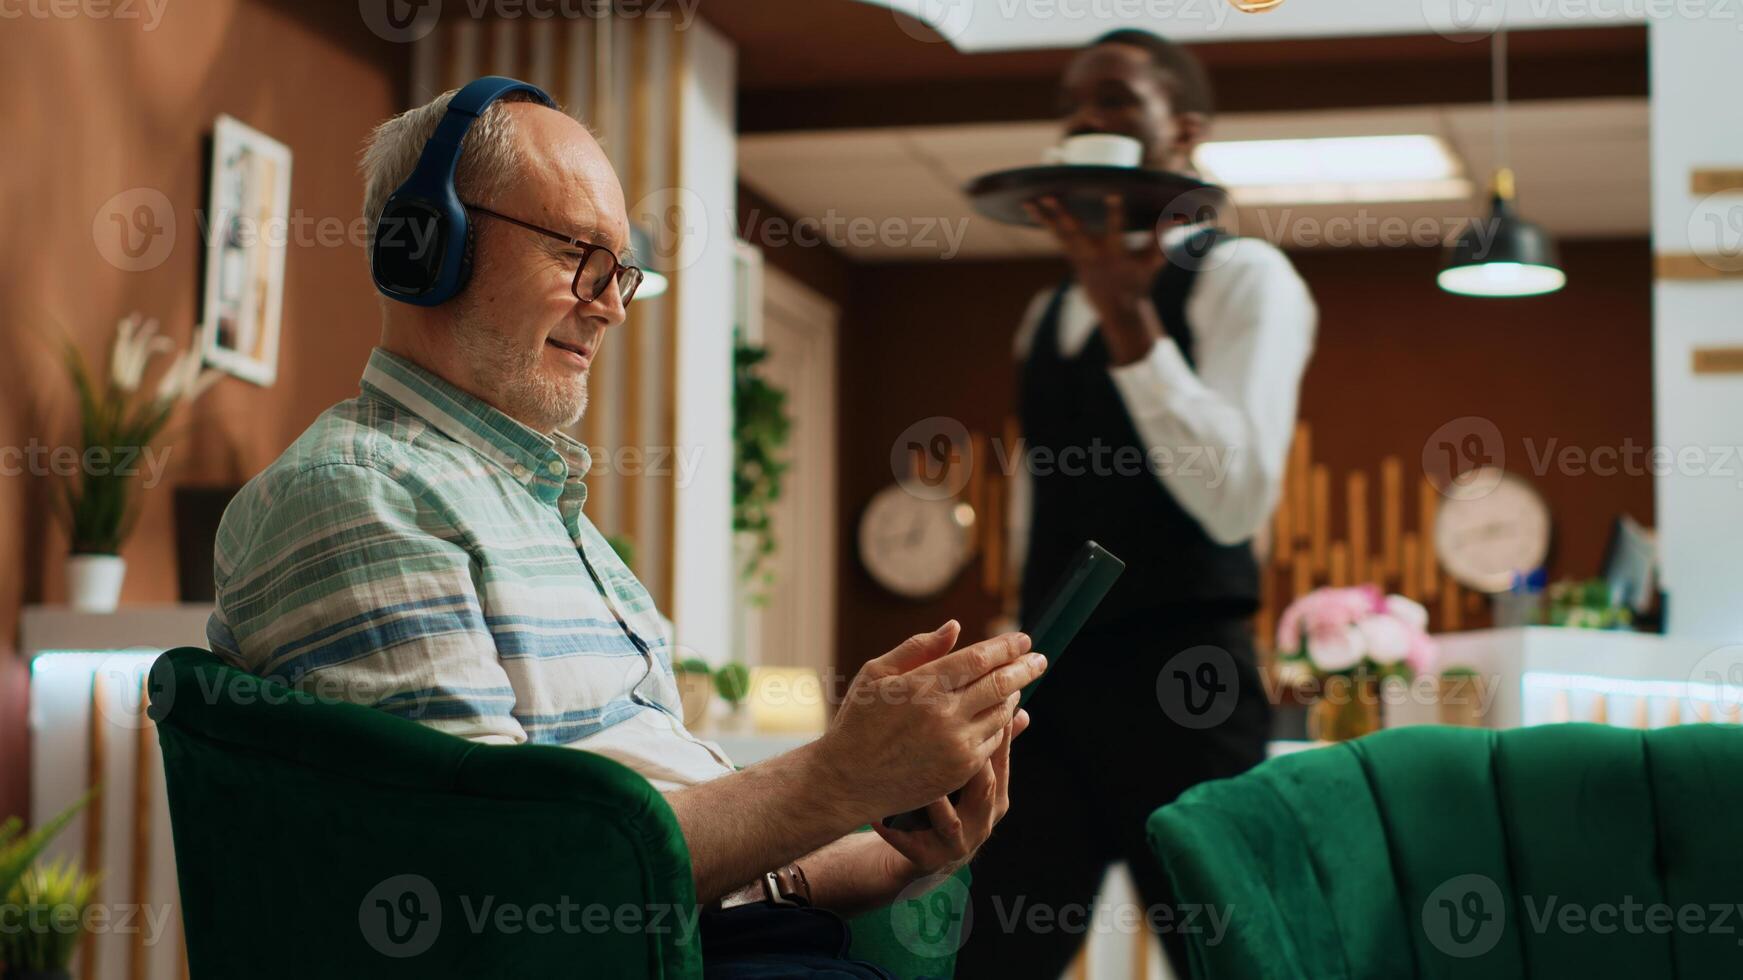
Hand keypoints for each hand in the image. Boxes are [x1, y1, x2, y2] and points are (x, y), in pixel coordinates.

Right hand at [811, 622, 1044, 820]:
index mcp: (923, 685)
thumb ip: (918, 648)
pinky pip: (994, 742)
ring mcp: (956, 745)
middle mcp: (944, 715)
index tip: (1022, 639)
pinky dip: (1002, 724)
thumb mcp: (876, 674)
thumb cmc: (858, 722)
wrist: (848, 780)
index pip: (979, 659)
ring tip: (1018, 683)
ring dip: (1013, 695)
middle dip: (1024, 668)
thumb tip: (956, 627)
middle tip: (1038, 658)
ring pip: (1001, 714)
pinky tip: (1002, 714)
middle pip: (1000, 684)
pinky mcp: (961, 770)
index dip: (1005, 647)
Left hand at [871, 707, 1029, 882]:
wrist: (919, 854)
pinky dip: (893, 826)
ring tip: (912, 771)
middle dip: (965, 758)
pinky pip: (910, 842)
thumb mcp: (963, 773)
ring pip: (949, 819)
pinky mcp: (929, 859)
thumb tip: (1013, 702)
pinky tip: (877, 811)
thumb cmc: (943, 802)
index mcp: (995, 796)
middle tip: (943, 729)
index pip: (1000, 758)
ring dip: (932, 796)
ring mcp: (959, 843)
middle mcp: (983, 821)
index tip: (975, 698)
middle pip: (984, 787)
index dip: (991, 728)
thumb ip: (982, 740)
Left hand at [1026, 193, 1169, 366]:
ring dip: (1043, 216)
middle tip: (1050, 196)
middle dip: (1063, 214)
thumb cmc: (1139, 280)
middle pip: (1075, 232)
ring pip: (1059, 233)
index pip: (1117, 230)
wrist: (1118, 308)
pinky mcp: (1071, 255)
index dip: (1115, 213)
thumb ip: (1163, 236)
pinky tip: (1029, 206)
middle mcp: (1094, 254)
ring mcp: (1079, 256)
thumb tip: (1181, 214)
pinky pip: (1054, 235)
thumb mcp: (1153, 260)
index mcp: (1116, 254)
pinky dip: (1043, 221)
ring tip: (1028, 199)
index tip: (1112, 195)